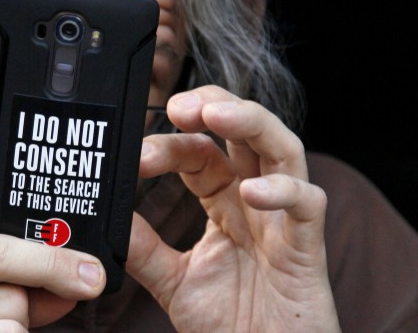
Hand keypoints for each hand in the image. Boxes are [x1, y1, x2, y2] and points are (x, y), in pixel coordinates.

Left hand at [129, 86, 339, 331]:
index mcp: (225, 204)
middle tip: (179, 106)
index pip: (200, 154)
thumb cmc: (230, 325)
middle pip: (245, 133)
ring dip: (250, 124)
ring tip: (216, 116)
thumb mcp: (174, 282)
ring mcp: (284, 221)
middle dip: (215, 108)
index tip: (136, 155)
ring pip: (283, 150)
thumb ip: (145, 249)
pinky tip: (251, 193)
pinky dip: (283, 192)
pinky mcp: (308, 249)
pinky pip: (307, 206)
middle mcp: (255, 203)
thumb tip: (108, 217)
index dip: (170, 145)